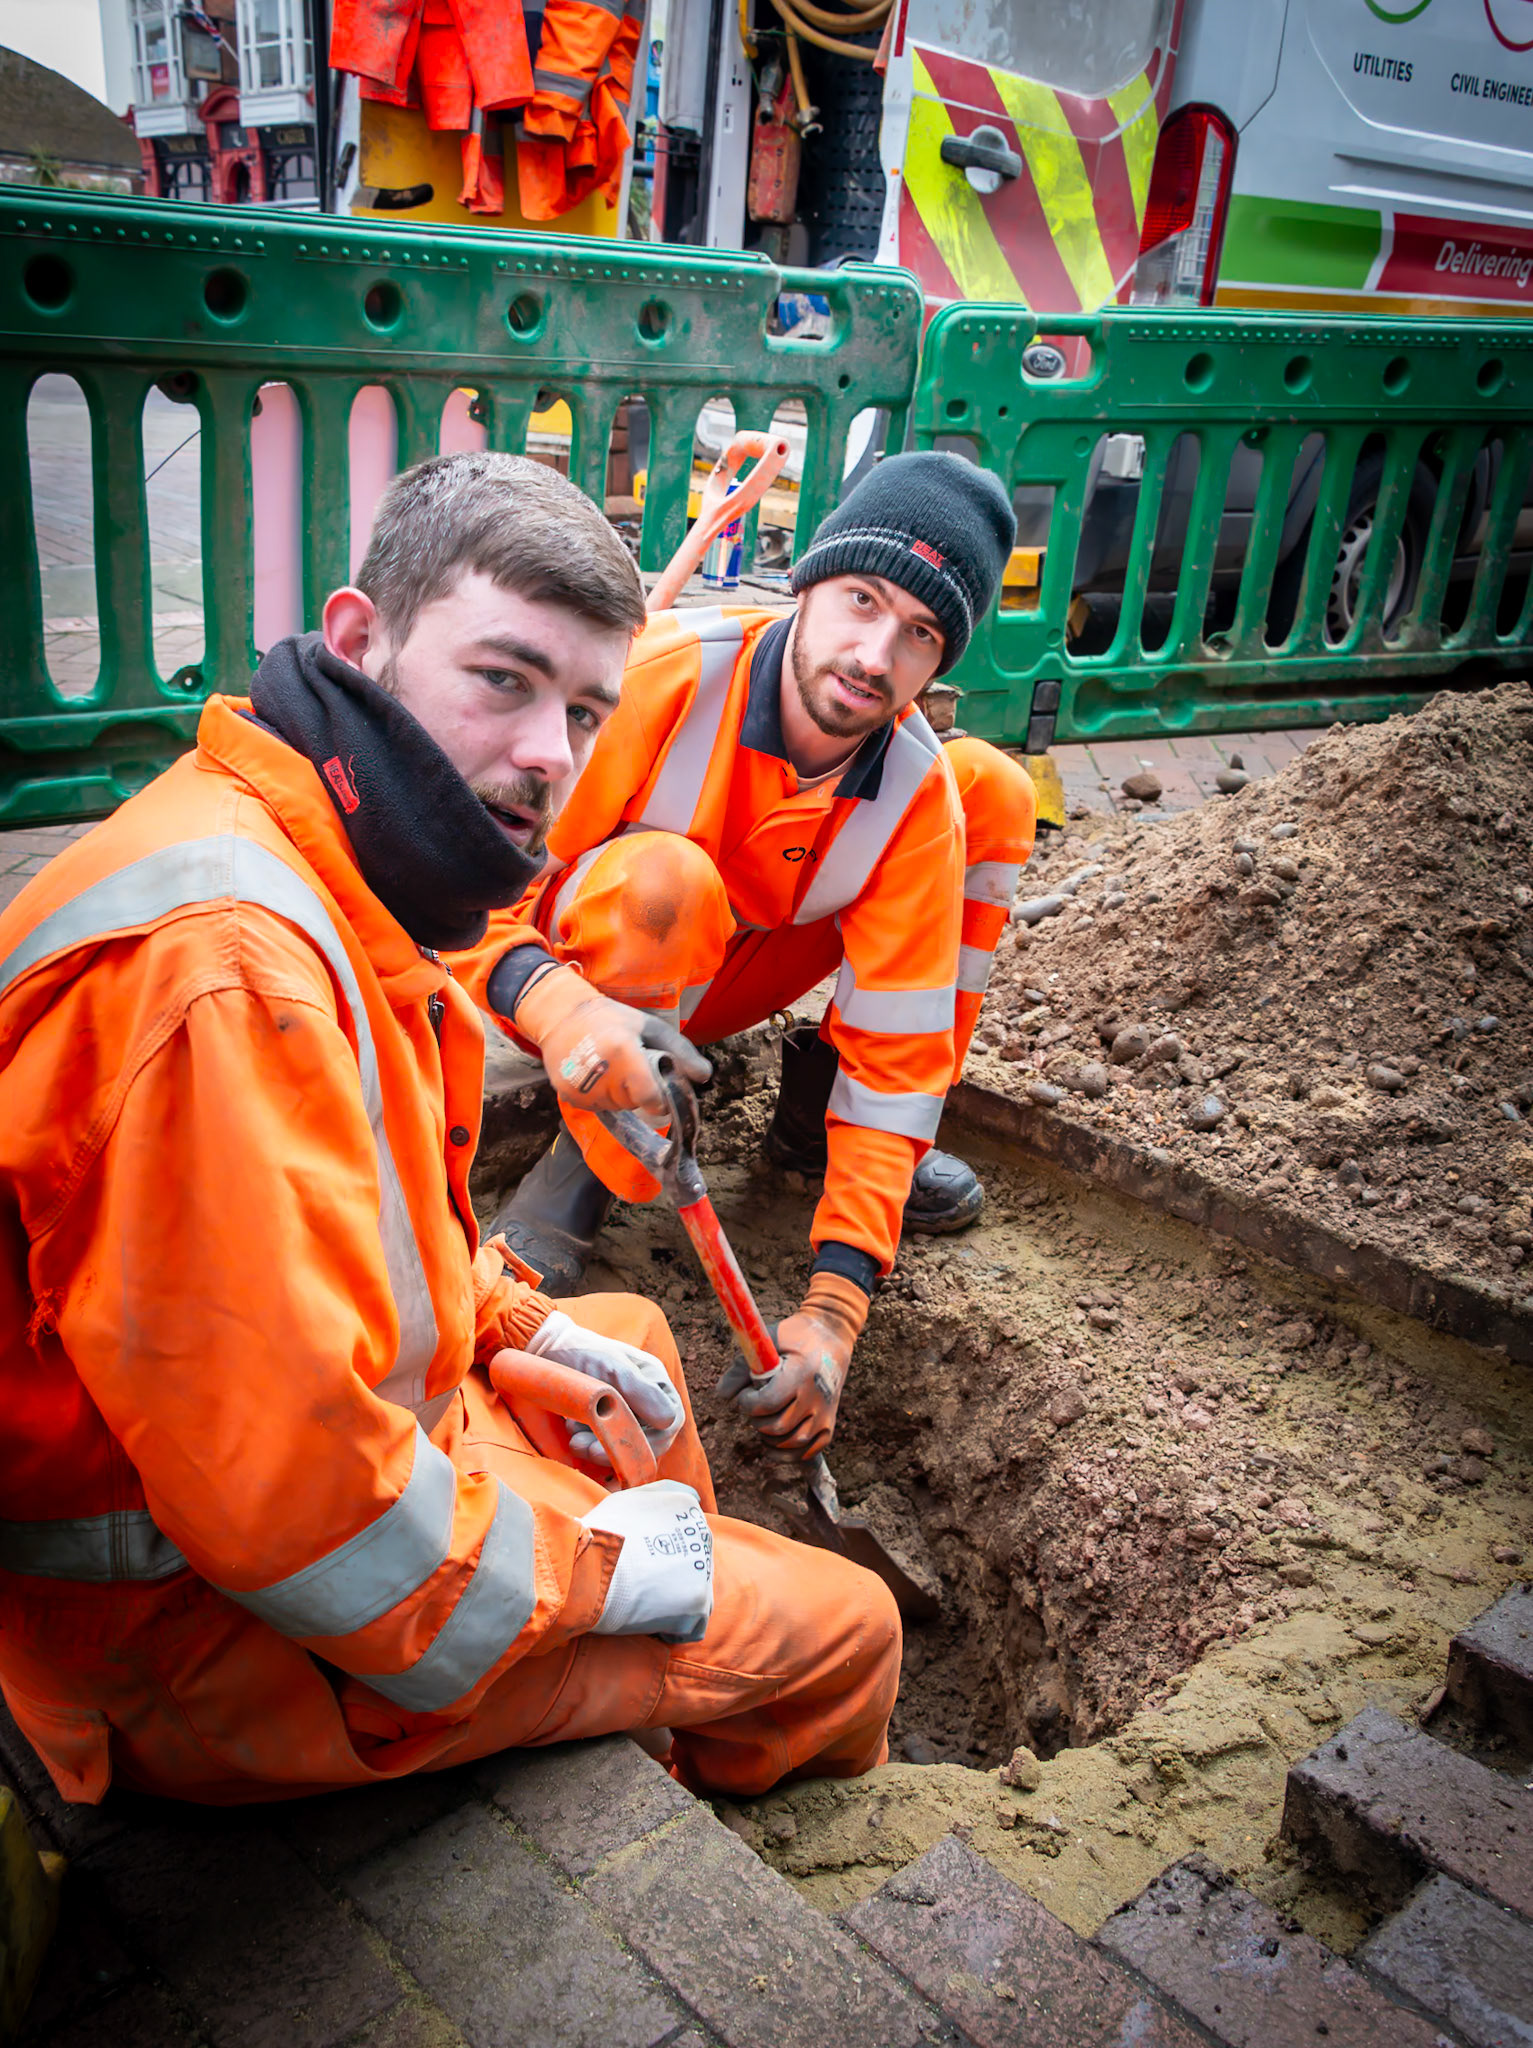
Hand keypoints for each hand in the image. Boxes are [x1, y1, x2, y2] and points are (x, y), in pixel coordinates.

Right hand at [508, 964, 709, 1120]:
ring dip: (620, 1094)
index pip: (649, 1098)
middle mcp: (600, 1073)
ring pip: (615, 1106)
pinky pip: (596, 1107)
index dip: (659, 1100)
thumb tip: (705, 1076)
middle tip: (630, 1067)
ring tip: (612, 1068)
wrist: (560, 1015)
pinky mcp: (567, 1095)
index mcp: (623, 1052)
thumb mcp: (649, 1027)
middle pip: (633, 1103)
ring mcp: (581, 1087)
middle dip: (638, 1091)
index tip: (658, 1091)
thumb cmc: (612, 1019)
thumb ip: (680, 1052)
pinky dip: (601, 1096)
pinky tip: (596, 1075)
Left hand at [525, 1310, 685, 1467]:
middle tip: (590, 1451)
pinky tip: (574, 1440)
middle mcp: (645, 1402)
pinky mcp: (605, 1427)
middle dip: (621, 1449)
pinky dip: (592, 1449)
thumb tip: (669, 1421)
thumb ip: (641, 1392)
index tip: (623, 1445)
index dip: (652, 1440)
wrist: (547, 1352)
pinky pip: (608, 1448)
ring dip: (602, 1451)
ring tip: (575, 1442)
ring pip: (626, 1447)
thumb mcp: (613, 1368)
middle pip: (649, 1440)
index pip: (670, 1422)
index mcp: (656, 1384)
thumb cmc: (583, 1353)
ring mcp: (625, 1416)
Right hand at [580, 1480, 713, 1641]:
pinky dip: (671, 1628)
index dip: (661, 1548)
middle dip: (669, 1574)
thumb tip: (684, 1498)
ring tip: (640, 1602)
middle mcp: (702, 1531)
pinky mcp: (699, 1603)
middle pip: (691, 1561)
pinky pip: (692, 1625)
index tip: (639, 1557)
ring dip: (672, 1602)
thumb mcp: (627, 1499)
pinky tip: (647, 1620)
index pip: (683, 1530)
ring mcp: (703, 1568)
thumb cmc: (600, 1535)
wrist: (591, 1568)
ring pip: (694, 1593)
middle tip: (637, 1582)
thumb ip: (657, 1495)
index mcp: (685, 1504)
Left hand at [718, 1273, 868, 1460]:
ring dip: (770, 1438)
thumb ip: (742, 1366)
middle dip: (757, 1420)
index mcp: (801, 1372)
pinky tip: (773, 1443)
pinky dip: (788, 1454)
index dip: (749, 1404)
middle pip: (778, 1426)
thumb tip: (722, 1394)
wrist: (831, 1336)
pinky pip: (807, 1452)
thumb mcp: (768, 1339)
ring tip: (764, 1421)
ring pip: (792, 1442)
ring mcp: (825, 1413)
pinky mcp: (829, 1425)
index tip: (744, 1395)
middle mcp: (817, 1396)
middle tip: (755, 1406)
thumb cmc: (793, 1336)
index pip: (769, 1402)